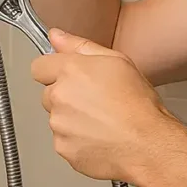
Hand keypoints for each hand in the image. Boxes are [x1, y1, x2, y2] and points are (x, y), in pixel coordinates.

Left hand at [31, 29, 179, 181]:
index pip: (39, 66)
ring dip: (72, 119)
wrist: (146, 145)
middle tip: (96, 100)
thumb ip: (80, 46)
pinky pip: (64, 141)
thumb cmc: (138, 106)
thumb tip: (57, 37)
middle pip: (49, 94)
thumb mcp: (118, 61)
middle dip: (66, 96)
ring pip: (57, 118)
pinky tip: (100, 137)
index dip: (54, 70)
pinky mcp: (63, 149)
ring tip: (102, 121)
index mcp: (71, 71)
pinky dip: (77, 140)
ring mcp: (59, 125)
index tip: (68, 77)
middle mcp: (59, 97)